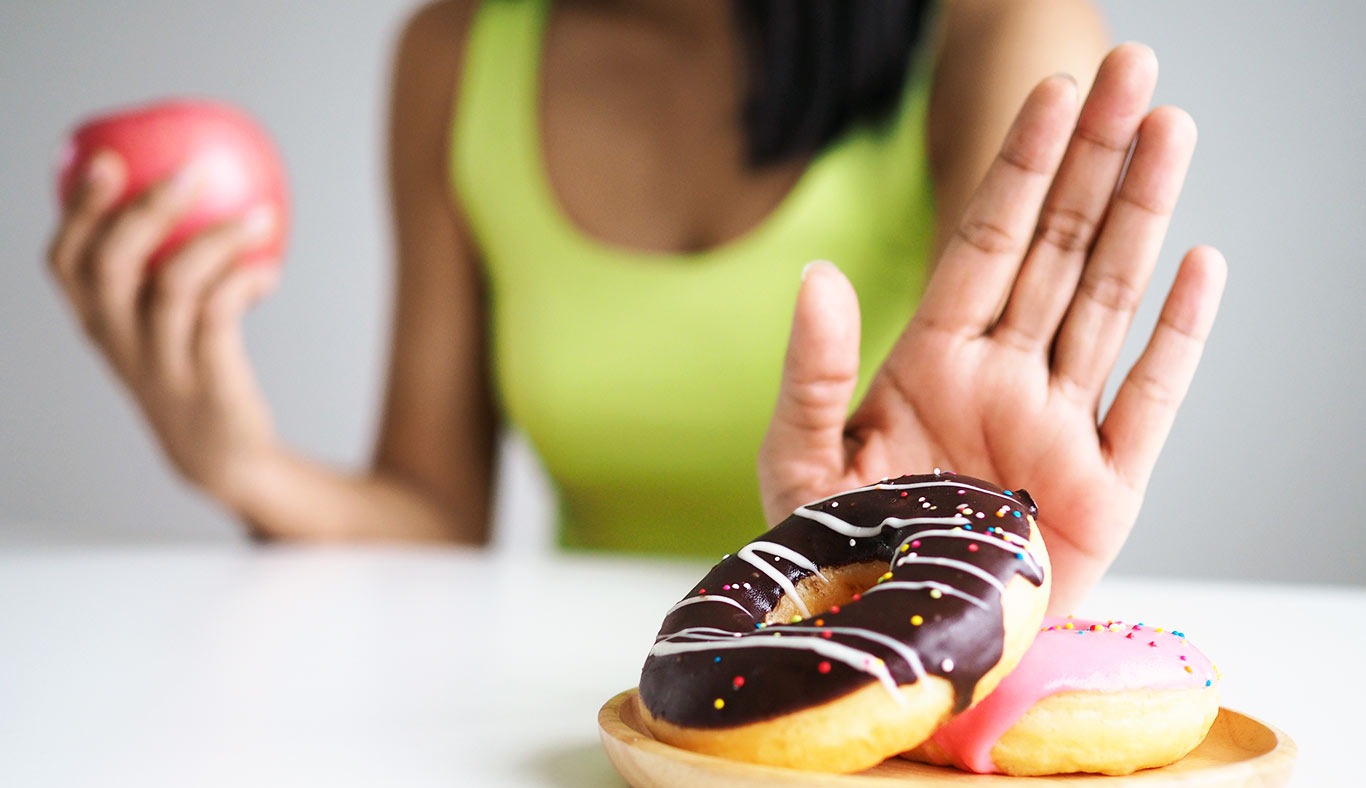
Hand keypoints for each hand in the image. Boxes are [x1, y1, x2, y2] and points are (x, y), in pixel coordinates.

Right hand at [47, 151, 281, 505]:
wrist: (222, 458)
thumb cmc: (196, 371)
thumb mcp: (164, 324)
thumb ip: (164, 268)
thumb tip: (202, 188)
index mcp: (99, 323)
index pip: (65, 261)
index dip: (79, 209)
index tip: (106, 159)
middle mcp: (119, 342)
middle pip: (110, 264)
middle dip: (144, 208)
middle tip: (191, 172)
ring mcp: (161, 365)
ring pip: (173, 285)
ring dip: (219, 239)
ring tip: (261, 215)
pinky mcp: (207, 383)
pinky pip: (221, 316)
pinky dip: (245, 282)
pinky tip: (270, 268)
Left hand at [758, 45, 1226, 611]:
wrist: (889, 647)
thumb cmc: (837, 560)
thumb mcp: (800, 463)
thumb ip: (811, 372)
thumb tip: (818, 275)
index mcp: (932, 362)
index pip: (984, 242)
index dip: (1019, 167)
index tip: (1052, 93)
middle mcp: (1003, 378)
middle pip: (1058, 248)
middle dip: (1094, 159)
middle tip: (1133, 69)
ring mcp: (1059, 428)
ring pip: (1108, 300)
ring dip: (1142, 215)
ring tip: (1170, 129)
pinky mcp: (1105, 491)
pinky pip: (1150, 399)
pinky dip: (1179, 337)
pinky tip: (1202, 264)